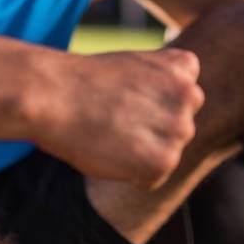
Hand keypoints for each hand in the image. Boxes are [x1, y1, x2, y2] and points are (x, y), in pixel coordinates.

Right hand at [34, 48, 203, 189]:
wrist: (53, 94)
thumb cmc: (85, 80)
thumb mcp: (137, 66)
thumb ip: (164, 85)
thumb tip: (173, 118)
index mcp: (185, 67)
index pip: (182, 98)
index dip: (151, 101)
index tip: (126, 94)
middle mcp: (190, 96)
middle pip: (178, 128)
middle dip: (153, 129)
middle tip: (116, 116)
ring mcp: (180, 130)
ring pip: (167, 154)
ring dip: (143, 152)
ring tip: (112, 132)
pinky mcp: (163, 162)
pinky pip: (152, 178)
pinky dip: (131, 174)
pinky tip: (110, 151)